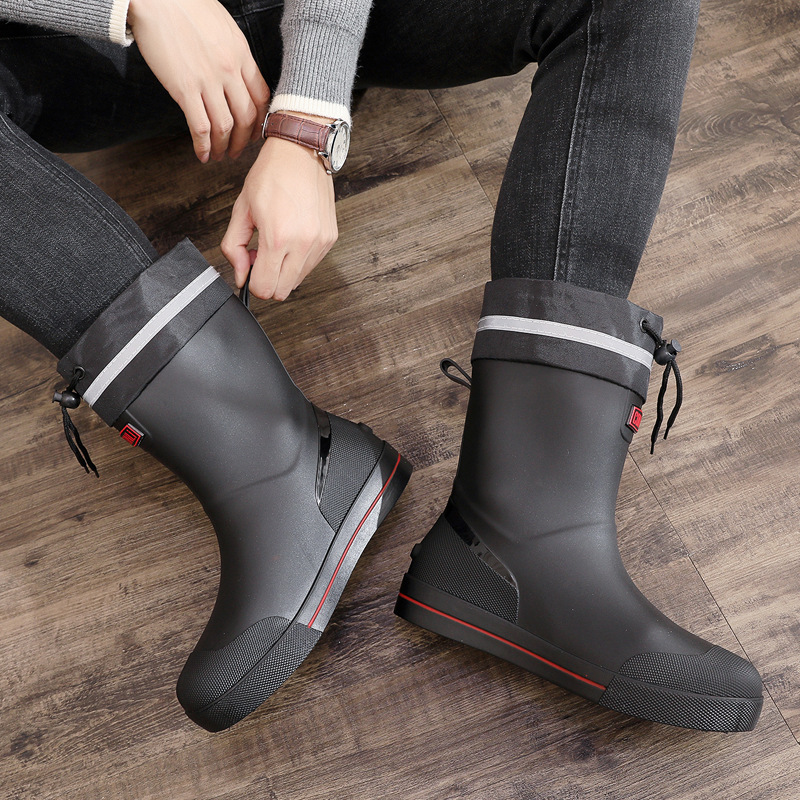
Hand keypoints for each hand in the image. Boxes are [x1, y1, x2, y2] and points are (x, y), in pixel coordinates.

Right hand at [128, 0, 269, 161]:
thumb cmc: (186, 5)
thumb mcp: (223, 25)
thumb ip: (234, 51)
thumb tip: (238, 72)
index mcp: (242, 54)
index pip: (262, 97)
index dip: (260, 121)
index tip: (255, 132)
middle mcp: (230, 70)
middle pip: (247, 117)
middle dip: (244, 141)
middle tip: (237, 151)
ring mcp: (208, 81)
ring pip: (225, 127)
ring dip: (224, 147)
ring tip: (219, 156)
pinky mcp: (184, 89)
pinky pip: (200, 127)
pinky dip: (203, 145)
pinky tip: (201, 154)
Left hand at [221, 128, 337, 300]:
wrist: (301, 151)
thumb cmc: (272, 174)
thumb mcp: (241, 209)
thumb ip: (233, 247)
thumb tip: (240, 275)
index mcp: (278, 238)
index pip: (264, 288)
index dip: (252, 282)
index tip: (249, 265)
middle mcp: (303, 244)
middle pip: (281, 291)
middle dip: (267, 279)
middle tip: (261, 255)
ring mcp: (320, 243)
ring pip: (297, 281)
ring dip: (283, 270)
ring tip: (277, 243)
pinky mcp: (330, 239)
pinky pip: (310, 265)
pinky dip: (298, 259)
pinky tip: (291, 237)